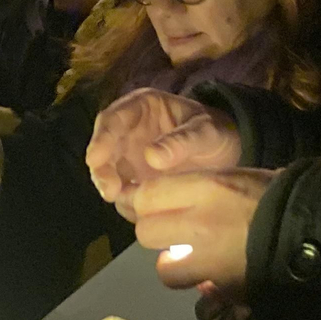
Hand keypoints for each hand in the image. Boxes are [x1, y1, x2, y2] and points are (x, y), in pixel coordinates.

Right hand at [86, 90, 240, 219]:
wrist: (224, 154)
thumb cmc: (215, 132)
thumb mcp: (207, 131)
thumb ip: (183, 141)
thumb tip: (151, 157)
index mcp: (142, 108)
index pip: (113, 119)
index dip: (101, 138)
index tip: (96, 158)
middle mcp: (128, 131)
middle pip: (103, 148)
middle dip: (102, 170)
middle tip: (110, 191)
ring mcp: (129, 157)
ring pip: (108, 172)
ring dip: (111, 188)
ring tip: (125, 203)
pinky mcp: (134, 179)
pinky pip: (123, 191)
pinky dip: (126, 202)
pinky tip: (138, 212)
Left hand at [129, 168, 274, 292]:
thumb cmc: (284, 195)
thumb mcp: (241, 176)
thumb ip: (201, 187)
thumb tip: (168, 195)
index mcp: (208, 188)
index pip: (146, 195)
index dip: (139, 201)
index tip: (143, 204)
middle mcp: (202, 225)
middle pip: (146, 233)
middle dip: (156, 233)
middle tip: (172, 233)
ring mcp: (213, 263)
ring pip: (167, 272)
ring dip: (176, 267)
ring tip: (194, 262)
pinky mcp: (229, 292)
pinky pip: (203, 303)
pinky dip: (206, 300)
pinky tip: (216, 293)